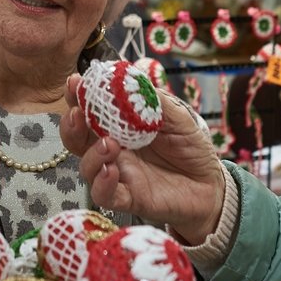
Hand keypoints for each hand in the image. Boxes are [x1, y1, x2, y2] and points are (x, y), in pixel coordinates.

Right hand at [62, 75, 225, 243]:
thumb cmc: (190, 147)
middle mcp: (114, 149)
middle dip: (71, 124)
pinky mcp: (129, 199)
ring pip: (87, 167)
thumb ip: (154, 101)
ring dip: (91, 154)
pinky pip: (105, 195)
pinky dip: (102, 184)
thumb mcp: (178, 116)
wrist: (210, 183)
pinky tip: (111, 172)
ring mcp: (119, 174)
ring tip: (109, 144)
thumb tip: (132, 81)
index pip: (90, 110)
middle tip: (77, 113)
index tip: (75, 83)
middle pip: (78, 138)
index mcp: (121, 126)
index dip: (78, 96)